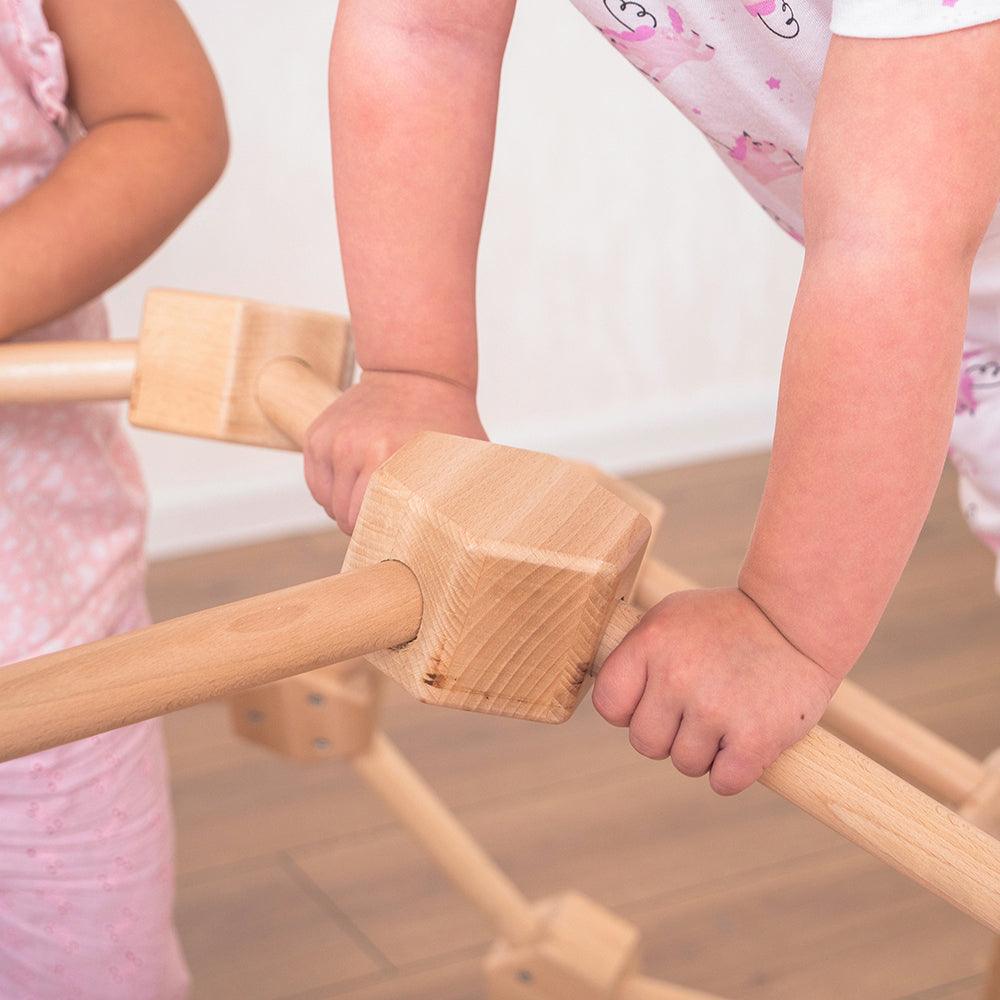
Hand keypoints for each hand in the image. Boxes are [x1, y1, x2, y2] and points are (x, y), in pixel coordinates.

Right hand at [304, 369, 486, 532]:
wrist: (413, 372)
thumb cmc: (443, 419)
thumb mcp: (462, 456)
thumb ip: (465, 494)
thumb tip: (476, 535)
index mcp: (384, 458)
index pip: (366, 522)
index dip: (381, 536)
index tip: (395, 539)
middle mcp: (352, 449)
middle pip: (344, 516)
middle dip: (363, 525)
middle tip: (386, 517)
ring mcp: (331, 441)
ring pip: (328, 503)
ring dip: (346, 509)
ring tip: (372, 497)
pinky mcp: (316, 436)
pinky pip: (316, 484)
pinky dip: (331, 492)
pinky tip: (355, 485)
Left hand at [593, 588, 838, 794]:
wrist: (798, 620)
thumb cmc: (728, 621)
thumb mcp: (671, 618)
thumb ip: (636, 657)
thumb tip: (611, 705)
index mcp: (650, 643)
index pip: (609, 705)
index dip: (630, 710)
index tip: (656, 700)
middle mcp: (677, 675)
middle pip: (645, 744)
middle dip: (669, 734)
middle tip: (700, 708)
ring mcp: (715, 709)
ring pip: (685, 764)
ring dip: (706, 752)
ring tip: (729, 715)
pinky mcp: (755, 738)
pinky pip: (723, 782)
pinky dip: (735, 770)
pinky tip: (747, 738)